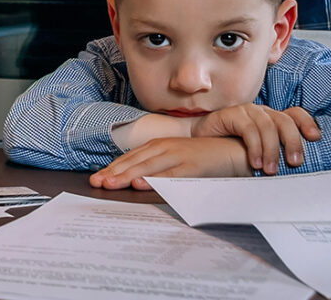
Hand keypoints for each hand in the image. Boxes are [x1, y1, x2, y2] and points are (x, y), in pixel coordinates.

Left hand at [90, 137, 249, 189]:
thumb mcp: (176, 159)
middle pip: (134, 162)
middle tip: (96, 183)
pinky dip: (154, 179)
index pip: (130, 158)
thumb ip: (158, 166)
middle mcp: (165, 147)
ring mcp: (178, 156)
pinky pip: (170, 175)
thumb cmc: (204, 158)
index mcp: (160, 145)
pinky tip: (141, 184)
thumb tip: (135, 180)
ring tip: (110, 184)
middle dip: (114, 173)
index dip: (113, 168)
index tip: (97, 179)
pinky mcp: (192, 166)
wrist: (234, 151)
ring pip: (147, 167)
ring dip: (127, 176)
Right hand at [190, 105, 321, 174]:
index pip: (295, 114)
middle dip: (293, 142)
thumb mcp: (258, 152)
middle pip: (285, 121)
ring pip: (267, 126)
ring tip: (270, 170)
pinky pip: (249, 128)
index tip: (315, 138)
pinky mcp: (232, 114)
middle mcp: (261, 112)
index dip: (307, 123)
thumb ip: (274, 155)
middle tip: (294, 163)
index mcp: (271, 119)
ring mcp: (247, 111)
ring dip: (271, 150)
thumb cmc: (230, 149)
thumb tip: (296, 171)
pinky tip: (254, 162)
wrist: (199, 143)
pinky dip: (254, 146)